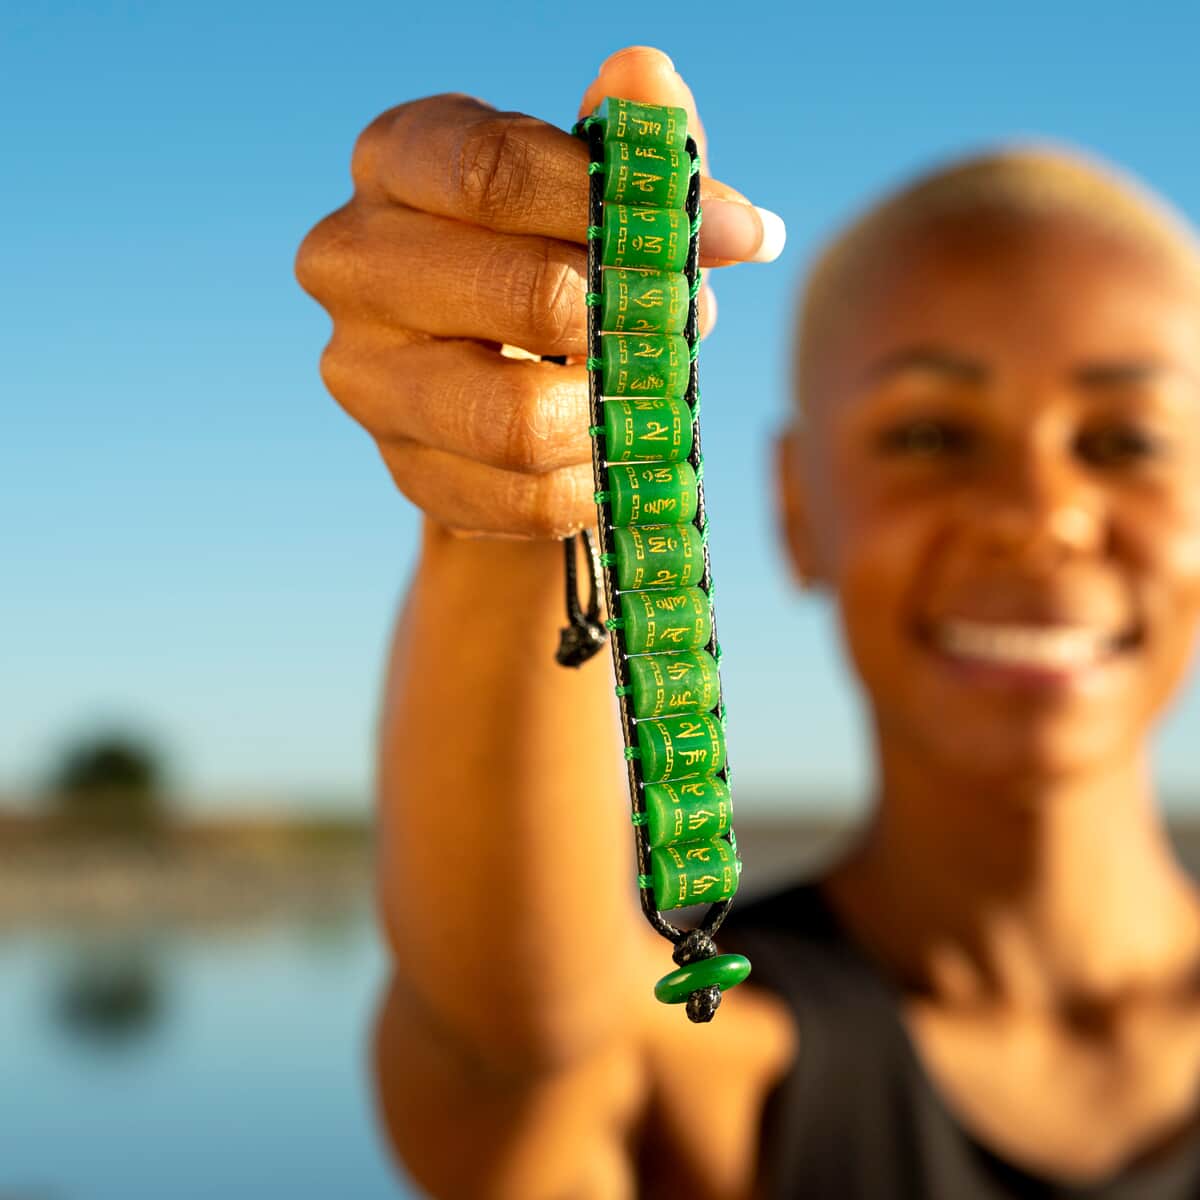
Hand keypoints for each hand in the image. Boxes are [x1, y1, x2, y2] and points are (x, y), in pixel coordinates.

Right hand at [295, 46, 785, 539]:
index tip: (731, 237)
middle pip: (521, 296)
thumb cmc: (551, 259)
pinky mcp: (403, 471)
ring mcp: (364, 379)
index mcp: (394, 162)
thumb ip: (628, 142)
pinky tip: (615, 452)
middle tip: (688, 321)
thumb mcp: (593, 192)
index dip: (625, 204)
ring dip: (616, 410)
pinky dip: (593, 483)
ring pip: (517, 418)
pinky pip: (523, 499)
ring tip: (654, 390)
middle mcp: (351, 263)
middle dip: (633, 317)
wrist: (498, 380)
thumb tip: (648, 75)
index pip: (496, 171)